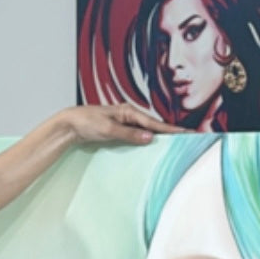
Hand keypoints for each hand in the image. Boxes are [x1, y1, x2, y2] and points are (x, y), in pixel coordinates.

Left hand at [60, 103, 178, 146]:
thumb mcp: (108, 129)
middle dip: (172, 132)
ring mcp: (125, 123)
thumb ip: (129, 134)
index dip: (172, 129)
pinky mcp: (120, 131)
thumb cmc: (86, 123)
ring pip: (148, 131)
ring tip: (178, 143)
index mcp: (129, 112)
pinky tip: (155, 146)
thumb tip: (150, 138)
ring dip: (161, 137)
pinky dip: (149, 140)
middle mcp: (129, 116)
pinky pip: (139, 136)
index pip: (155, 123)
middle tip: (190, 139)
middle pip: (155, 126)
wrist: (69, 125)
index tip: (188, 133)